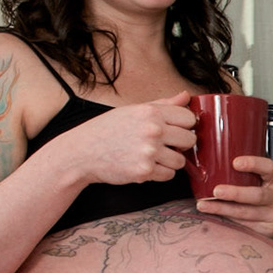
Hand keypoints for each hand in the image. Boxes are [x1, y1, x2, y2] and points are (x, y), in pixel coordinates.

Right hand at [64, 91, 194, 186]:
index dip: (184, 125)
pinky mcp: (145, 171)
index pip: (188, 118)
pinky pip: (169, 175)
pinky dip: (160, 173)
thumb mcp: (132, 110)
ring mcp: (149, 152)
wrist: (82, 152)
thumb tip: (185, 97)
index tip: (176, 129)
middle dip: (181, 144)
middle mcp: (152, 130)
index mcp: (150, 112)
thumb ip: (162, 104)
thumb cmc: (107, 130)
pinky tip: (146, 165)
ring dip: (170, 160)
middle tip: (166, 145)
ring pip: (181, 161)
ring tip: (153, 156)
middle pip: (190, 139)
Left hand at [194, 154, 272, 251]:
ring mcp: (272, 216)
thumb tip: (216, 164)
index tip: (235, 162)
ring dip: (222, 209)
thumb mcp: (269, 184)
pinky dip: (226, 219)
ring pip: (246, 213)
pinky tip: (212, 214)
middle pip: (257, 196)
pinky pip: (243, 224)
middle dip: (235, 193)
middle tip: (216, 190)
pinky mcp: (265, 231)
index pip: (268, 169)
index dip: (253, 164)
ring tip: (204, 205)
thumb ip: (251, 176)